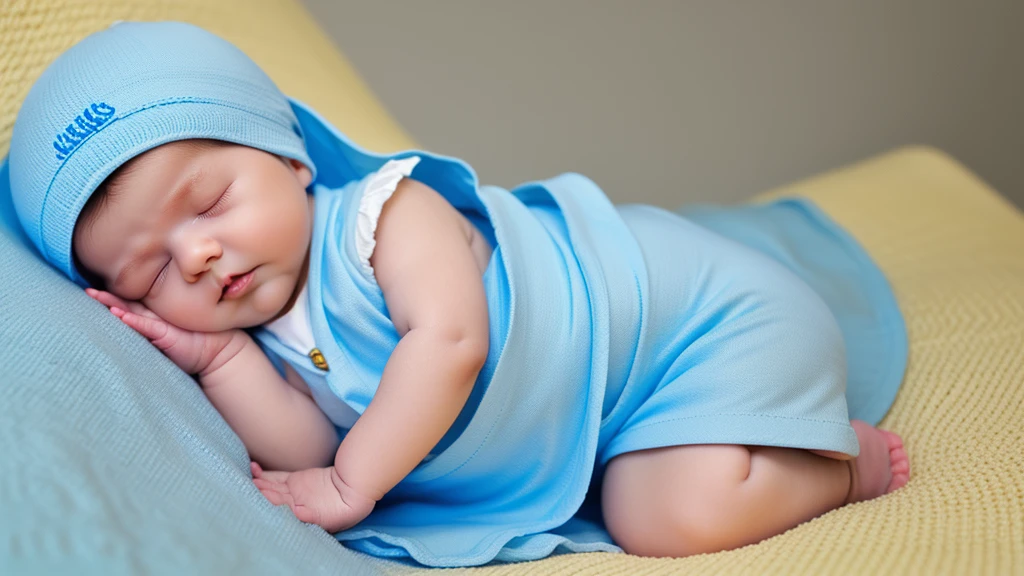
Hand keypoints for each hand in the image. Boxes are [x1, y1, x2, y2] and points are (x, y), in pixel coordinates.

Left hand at [86, 288, 238, 375]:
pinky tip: (117, 315)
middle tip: (86, 290)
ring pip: (131, 310)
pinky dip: (131, 320)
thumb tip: (137, 329)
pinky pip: (145, 326)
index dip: (112, 299)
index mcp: (155, 318)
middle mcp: (156, 317)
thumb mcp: (172, 341)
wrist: (221, 351)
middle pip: (126, 303)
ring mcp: (161, 323)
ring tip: (93, 296)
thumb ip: (156, 334)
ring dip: (112, 303)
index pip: (130, 306)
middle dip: (106, 298)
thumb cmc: (198, 347)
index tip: (93, 292)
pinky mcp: (166, 333)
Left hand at [251, 462, 375, 531]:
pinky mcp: (293, 481)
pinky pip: (275, 477)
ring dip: (259, 483)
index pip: (284, 509)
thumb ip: (317, 515)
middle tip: (251, 483)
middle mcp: (295, 506)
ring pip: (271, 487)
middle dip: (261, 492)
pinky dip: (264, 474)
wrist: (358, 487)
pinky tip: (254, 468)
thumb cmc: (352, 505)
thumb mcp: (341, 514)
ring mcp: (293, 493)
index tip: (263, 494)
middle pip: (274, 499)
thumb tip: (298, 514)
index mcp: (304, 516)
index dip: (273, 502)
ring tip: (250, 475)